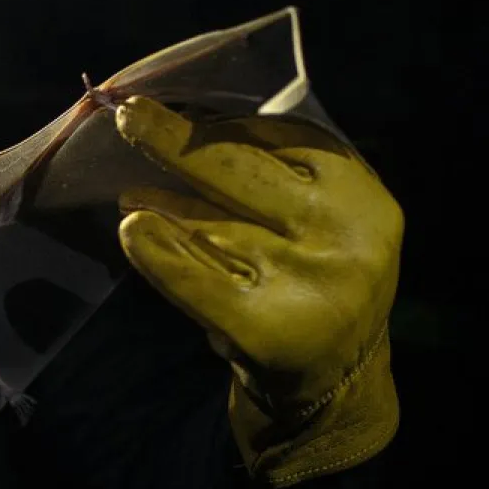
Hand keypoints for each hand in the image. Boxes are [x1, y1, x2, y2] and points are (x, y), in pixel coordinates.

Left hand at [113, 97, 402, 485]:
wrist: (337, 388)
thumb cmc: (313, 281)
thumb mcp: (318, 221)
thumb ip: (273, 172)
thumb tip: (185, 117)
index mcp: (362, 196)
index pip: (281, 140)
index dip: (220, 120)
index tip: (176, 100)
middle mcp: (345, 236)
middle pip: (242, 173)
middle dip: (177, 141)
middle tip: (126, 115)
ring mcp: (310, 284)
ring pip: (214, 226)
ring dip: (162, 201)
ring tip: (127, 191)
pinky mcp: (269, 329)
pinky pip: (200, 282)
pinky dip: (161, 255)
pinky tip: (132, 228)